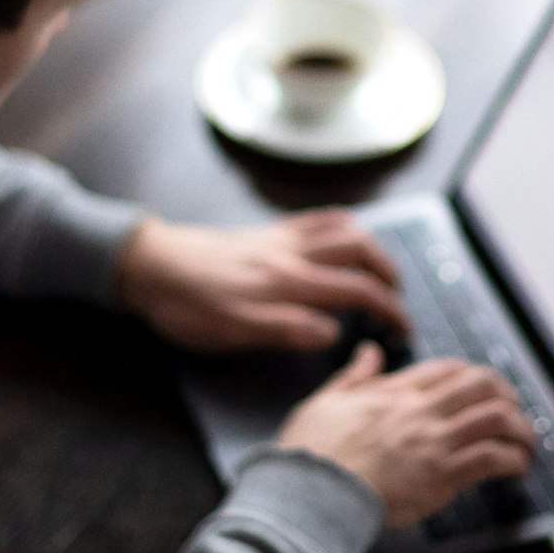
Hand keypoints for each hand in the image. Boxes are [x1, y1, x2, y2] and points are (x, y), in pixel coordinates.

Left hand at [116, 209, 409, 352]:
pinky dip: (343, 223)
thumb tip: (334, 334)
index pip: (357, 291)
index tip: (404, 329)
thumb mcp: (232, 331)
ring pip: (343, 229)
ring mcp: (280, 238)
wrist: (148, 264)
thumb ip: (286, 329)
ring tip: (381, 270)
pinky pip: (316, 218)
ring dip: (372, 248)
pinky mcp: (266, 231)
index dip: (389, 309)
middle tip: (399, 300)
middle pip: (360, 252)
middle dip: (389, 275)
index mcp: (288, 284)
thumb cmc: (187, 305)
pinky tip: (346, 234)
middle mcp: (291, 254)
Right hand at [277, 345, 536, 527]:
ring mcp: (433, 441)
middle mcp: (420, 411)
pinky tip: (517, 467)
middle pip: (483, 384)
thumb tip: (367, 352)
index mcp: (394, 392)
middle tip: (513, 412)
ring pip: (496, 418)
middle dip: (507, 395)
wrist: (310, 492)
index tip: (483, 388)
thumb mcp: (325, 401)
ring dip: (520, 429)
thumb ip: (353, 376)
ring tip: (525, 444)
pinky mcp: (442, 475)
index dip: (473, 375)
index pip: (449, 369)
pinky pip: (492, 458)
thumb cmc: (312, 454)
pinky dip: (512, 460)